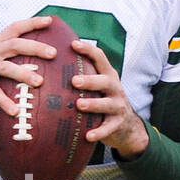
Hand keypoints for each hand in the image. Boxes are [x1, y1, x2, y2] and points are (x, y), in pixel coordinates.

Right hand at [0, 15, 56, 119]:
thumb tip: (35, 71)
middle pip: (14, 44)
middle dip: (35, 47)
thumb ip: (6, 64)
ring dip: (24, 74)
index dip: (32, 23)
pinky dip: (5, 101)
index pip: (14, 28)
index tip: (50, 20)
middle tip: (53, 53)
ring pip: (6, 66)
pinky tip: (15, 110)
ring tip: (40, 82)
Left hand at [71, 39, 148, 158]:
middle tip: (74, 81)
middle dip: (90, 80)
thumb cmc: (103, 101)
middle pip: (105, 81)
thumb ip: (83, 75)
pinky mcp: (117, 124)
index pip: (100, 58)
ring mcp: (118, 106)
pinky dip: (98, 132)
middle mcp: (115, 89)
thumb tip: (52, 61)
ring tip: (79, 105)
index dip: (88, 50)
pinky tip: (88, 135)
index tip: (73, 44)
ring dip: (93, 104)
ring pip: (107, 104)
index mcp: (107, 76)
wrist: (127, 126)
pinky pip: (108, 128)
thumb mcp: (98, 86)